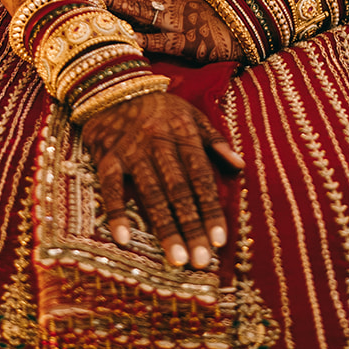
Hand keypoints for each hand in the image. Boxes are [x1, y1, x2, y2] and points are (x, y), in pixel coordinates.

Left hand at [65, 0, 237, 62]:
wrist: (243, 29)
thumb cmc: (204, 24)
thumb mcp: (173, 14)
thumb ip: (147, 14)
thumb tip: (117, 13)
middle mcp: (161, 4)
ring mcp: (173, 21)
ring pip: (137, 10)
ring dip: (112, 1)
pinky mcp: (186, 42)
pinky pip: (162, 42)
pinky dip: (144, 40)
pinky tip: (126, 38)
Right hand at [80, 89, 241, 268]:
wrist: (114, 88)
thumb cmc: (160, 108)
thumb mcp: (192, 115)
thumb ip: (215, 140)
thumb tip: (240, 165)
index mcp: (183, 134)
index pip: (201, 176)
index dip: (210, 209)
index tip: (220, 240)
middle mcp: (159, 143)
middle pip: (178, 190)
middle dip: (191, 227)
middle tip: (200, 261)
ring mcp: (132, 151)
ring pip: (150, 193)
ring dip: (163, 228)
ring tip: (176, 259)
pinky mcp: (107, 157)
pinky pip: (110, 187)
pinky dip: (116, 212)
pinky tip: (123, 239)